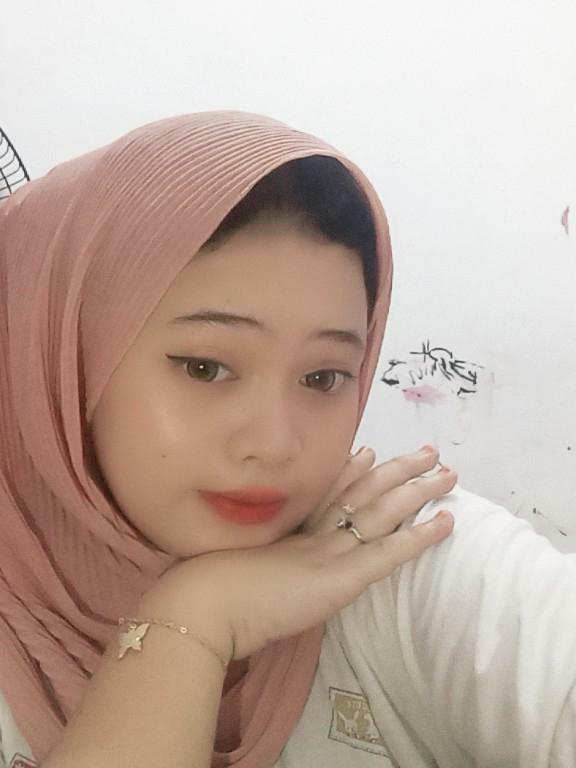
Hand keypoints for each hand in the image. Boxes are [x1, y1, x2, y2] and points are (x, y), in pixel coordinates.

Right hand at [139, 446, 455, 662]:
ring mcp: (328, 550)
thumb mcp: (227, 566)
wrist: (201, 602)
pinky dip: (419, 536)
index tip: (369, 451)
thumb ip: (245, 559)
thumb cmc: (204, 590)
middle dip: (396, 469)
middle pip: (361, 491)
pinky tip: (446, 522)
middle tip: (426, 451)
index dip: (353, 471)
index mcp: (286, 526)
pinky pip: (388, 552)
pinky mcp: (340, 577)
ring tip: (447, 472)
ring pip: (381, 511)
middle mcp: (311, 529)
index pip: (327, 492)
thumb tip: (246, 560)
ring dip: (417, 490)